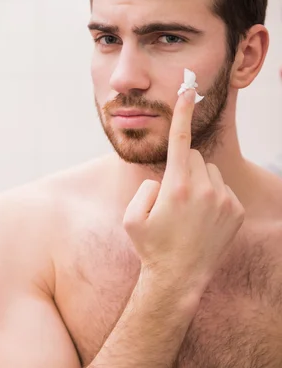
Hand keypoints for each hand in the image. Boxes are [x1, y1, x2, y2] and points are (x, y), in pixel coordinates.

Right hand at [123, 89, 244, 293]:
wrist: (179, 278)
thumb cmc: (151, 247)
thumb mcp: (131, 217)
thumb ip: (145, 188)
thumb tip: (164, 179)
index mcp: (176, 187)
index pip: (179, 141)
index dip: (182, 113)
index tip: (189, 90)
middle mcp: (204, 190)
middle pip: (193, 157)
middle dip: (182, 168)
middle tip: (173, 196)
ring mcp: (224, 200)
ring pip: (209, 172)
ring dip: (199, 182)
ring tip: (188, 211)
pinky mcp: (236, 211)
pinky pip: (223, 189)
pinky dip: (213, 197)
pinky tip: (203, 220)